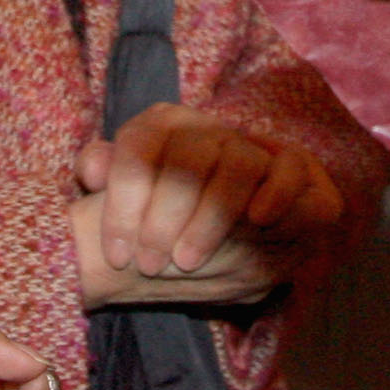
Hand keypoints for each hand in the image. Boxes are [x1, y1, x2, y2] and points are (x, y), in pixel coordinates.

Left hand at [71, 104, 347, 309]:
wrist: (230, 238)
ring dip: (211, 215)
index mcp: (163, 126)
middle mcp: (208, 128)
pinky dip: (276, 191)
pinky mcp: (297, 165)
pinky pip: (293, 165)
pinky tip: (256, 220)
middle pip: (186, 158)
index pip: (139, 147)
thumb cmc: (167, 220)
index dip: (124, 203)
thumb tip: (92, 166)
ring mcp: (253, 144)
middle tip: (151, 263)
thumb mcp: (130, 207)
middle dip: (163, 217)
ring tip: (188, 258)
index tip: (118, 256)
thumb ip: (106, 179)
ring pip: (238, 162)